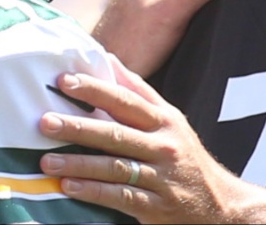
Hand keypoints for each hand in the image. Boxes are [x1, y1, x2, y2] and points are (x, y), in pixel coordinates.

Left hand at [39, 56, 245, 223]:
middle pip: (117, 132)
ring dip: (78, 162)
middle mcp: (164, 146)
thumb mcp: (170, 120)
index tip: (64, 81)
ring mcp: (161, 177)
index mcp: (164, 121)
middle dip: (79, 126)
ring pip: (115, 166)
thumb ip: (139, 91)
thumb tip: (108, 58)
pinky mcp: (156, 206)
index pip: (126, 100)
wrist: (220, 205)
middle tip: (45, 121)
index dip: (95, 89)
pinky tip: (68, 186)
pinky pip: (120, 197)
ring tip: (46, 159)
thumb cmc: (184, 156)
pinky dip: (93, 191)